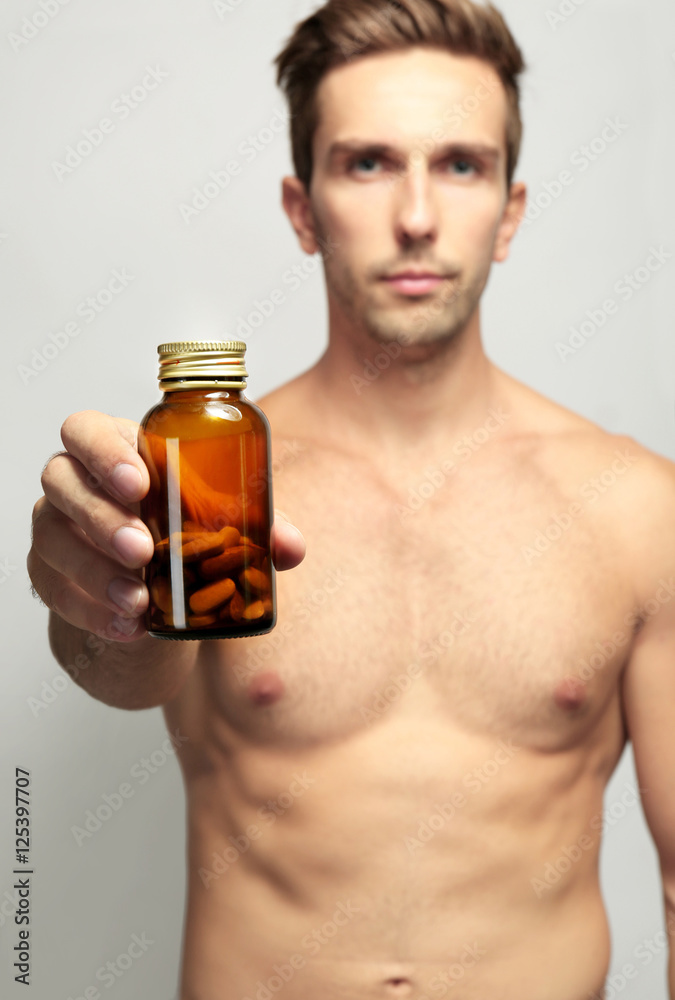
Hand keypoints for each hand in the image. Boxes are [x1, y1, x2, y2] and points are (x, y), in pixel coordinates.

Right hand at [27, 410, 304, 643]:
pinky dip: (91, 610)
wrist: (155, 591)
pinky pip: (54, 588)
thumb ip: (259, 528)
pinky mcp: (49, 574)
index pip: (88, 430)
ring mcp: (56, 527)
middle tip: (142, 550)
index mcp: (117, 449)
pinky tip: (126, 625)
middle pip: (62, 478)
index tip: (140, 484)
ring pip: (50, 536)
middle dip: (101, 515)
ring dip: (94, 570)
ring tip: (137, 599)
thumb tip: (290, 548)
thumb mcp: (224, 522)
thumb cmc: (186, 530)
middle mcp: (76, 480)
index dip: (104, 451)